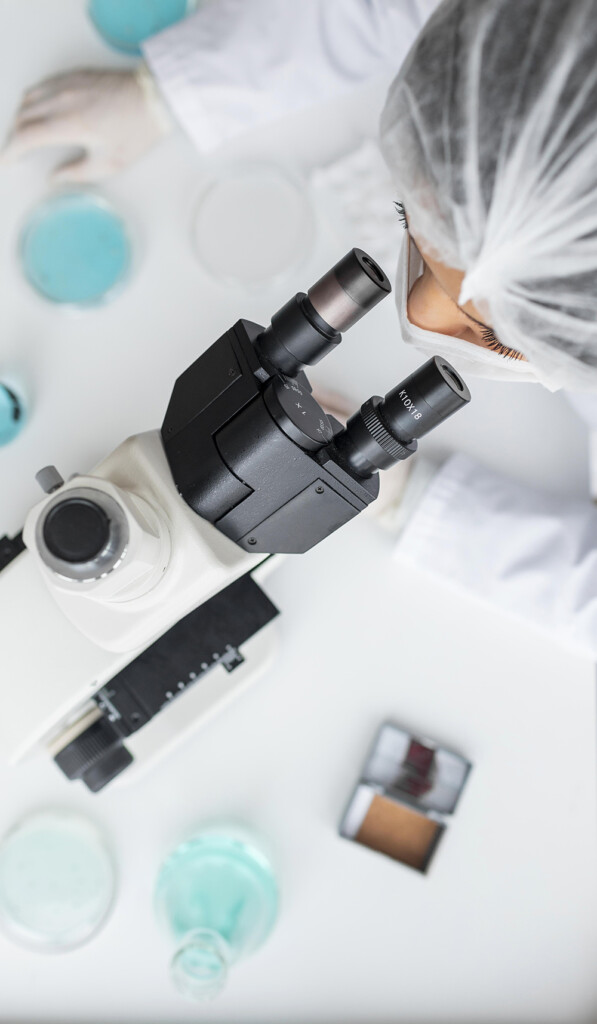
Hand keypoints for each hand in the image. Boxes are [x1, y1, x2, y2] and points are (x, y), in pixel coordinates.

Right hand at [1, 67, 171, 182]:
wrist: (156, 98)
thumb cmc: (137, 130)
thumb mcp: (110, 163)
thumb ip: (77, 172)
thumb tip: (55, 177)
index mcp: (69, 124)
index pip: (26, 137)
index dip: (11, 151)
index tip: (5, 161)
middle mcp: (63, 100)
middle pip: (22, 116)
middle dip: (15, 135)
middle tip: (16, 151)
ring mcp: (68, 84)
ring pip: (29, 98)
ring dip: (21, 116)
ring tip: (24, 133)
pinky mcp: (75, 75)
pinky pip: (43, 85)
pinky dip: (33, 99)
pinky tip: (38, 110)